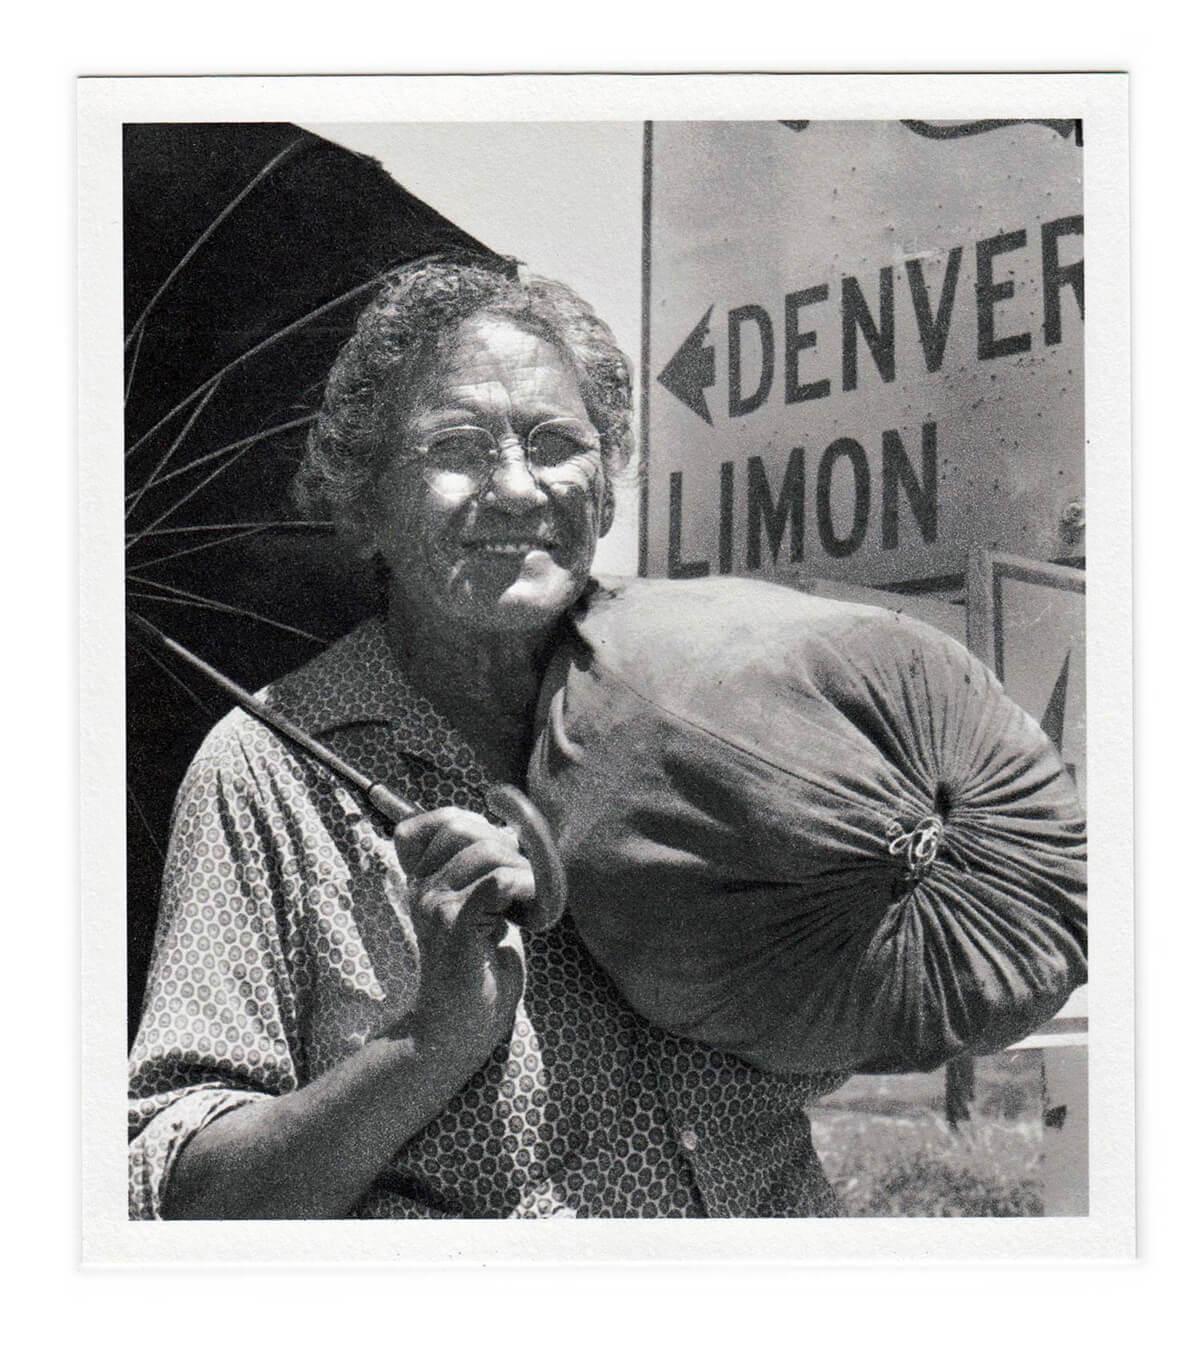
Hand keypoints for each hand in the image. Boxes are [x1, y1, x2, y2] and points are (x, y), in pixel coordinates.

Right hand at [389, 807, 533, 1076]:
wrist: (458, 1028)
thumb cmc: (478, 969)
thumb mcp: (479, 909)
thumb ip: (486, 872)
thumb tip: (517, 832)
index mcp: (423, 879)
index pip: (443, 820)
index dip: (481, 825)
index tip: (503, 856)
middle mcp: (422, 887)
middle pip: (465, 827)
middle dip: (507, 845)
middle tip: (523, 882)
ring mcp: (435, 905)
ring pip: (488, 853)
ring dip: (524, 870)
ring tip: (530, 900)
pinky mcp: (456, 926)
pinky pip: (497, 882)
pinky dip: (526, 886)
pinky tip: (533, 909)